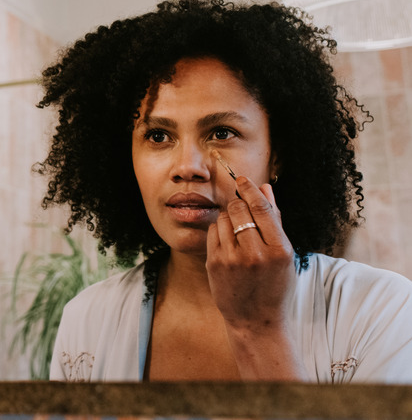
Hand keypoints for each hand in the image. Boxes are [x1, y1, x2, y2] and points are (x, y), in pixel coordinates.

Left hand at [205, 176, 295, 331]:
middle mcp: (255, 253)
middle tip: (242, 208)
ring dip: (229, 217)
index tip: (242, 178)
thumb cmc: (274, 284)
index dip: (250, 189)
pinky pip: (213, 232)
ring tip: (238, 233)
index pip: (261, 208)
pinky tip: (228, 243)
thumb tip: (265, 187)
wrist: (256, 319)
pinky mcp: (215, 264)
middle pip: (239, 209)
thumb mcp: (284, 253)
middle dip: (239, 203)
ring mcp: (232, 259)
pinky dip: (219, 231)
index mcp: (279, 249)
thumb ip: (275, 219)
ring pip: (223, 218)